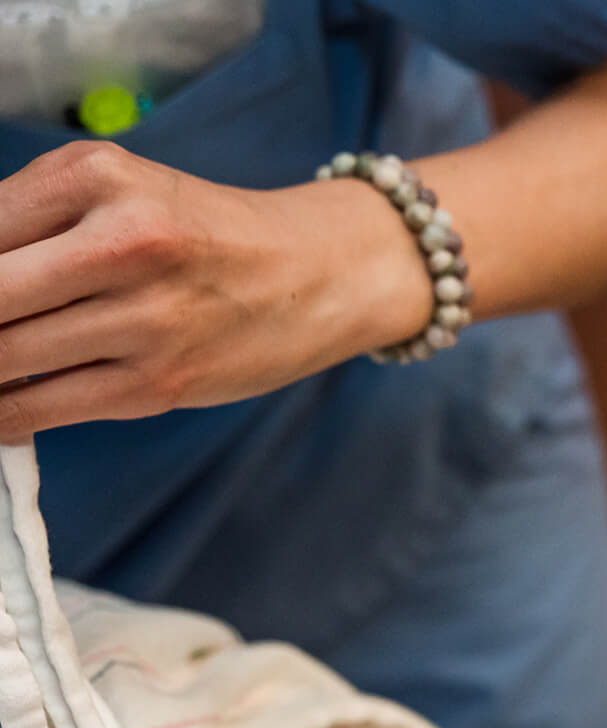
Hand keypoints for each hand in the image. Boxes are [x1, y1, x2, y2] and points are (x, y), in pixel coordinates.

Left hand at [0, 142, 426, 438]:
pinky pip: (42, 408)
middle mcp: (123, 243)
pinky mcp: (159, 384)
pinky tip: (1, 405)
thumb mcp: (115, 191)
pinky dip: (3, 413)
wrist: (319, 274)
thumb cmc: (204, 235)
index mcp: (97, 178)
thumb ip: (26, 221)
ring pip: (2, 357)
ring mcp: (146, 321)